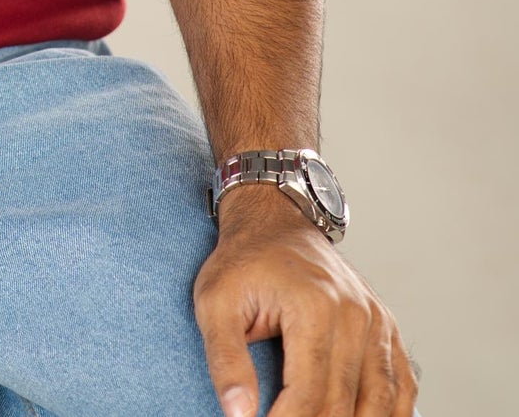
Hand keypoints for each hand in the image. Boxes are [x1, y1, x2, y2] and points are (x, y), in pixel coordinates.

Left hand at [193, 189, 419, 415]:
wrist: (276, 221)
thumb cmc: (244, 262)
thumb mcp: (215, 301)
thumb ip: (225, 359)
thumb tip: (239, 414)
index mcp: (314, 306)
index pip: (308, 395)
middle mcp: (355, 315)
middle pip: (345, 405)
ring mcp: (377, 321)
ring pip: (381, 404)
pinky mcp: (387, 328)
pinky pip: (403, 386)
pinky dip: (390, 415)